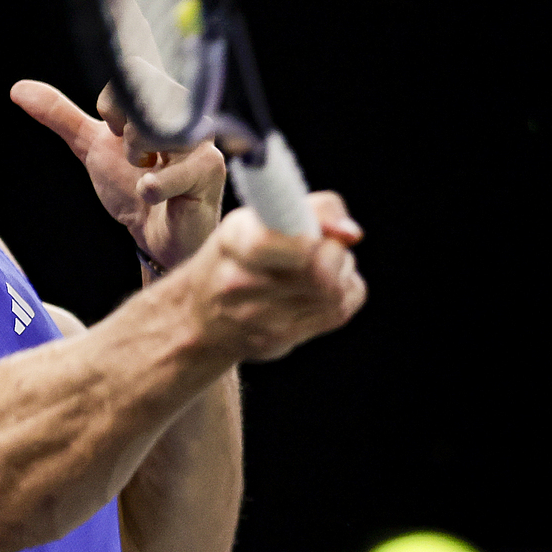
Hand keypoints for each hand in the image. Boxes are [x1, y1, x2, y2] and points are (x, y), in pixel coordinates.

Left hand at [10, 78, 226, 270]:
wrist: (157, 237)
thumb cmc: (132, 187)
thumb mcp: (92, 147)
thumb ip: (60, 115)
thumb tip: (18, 88)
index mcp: (160, 99)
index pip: (135, 70)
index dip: (113, 104)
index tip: (115, 130)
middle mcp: (186, 112)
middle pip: (148, 93)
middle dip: (126, 131)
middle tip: (135, 158)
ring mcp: (200, 140)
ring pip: (155, 129)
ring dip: (137, 157)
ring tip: (147, 176)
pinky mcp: (210, 171)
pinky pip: (170, 172)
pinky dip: (152, 186)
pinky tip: (151, 194)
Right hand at [186, 192, 366, 361]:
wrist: (199, 317)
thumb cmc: (236, 258)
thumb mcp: (254, 220)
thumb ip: (308, 211)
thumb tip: (352, 234)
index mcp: (234, 241)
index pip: (280, 242)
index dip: (315, 237)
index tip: (324, 232)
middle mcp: (241, 282)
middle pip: (320, 271)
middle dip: (336, 253)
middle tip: (329, 246)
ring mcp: (260, 318)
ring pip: (336, 291)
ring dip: (342, 272)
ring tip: (321, 266)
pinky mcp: (280, 340)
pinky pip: (339, 311)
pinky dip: (343, 294)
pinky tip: (320, 289)